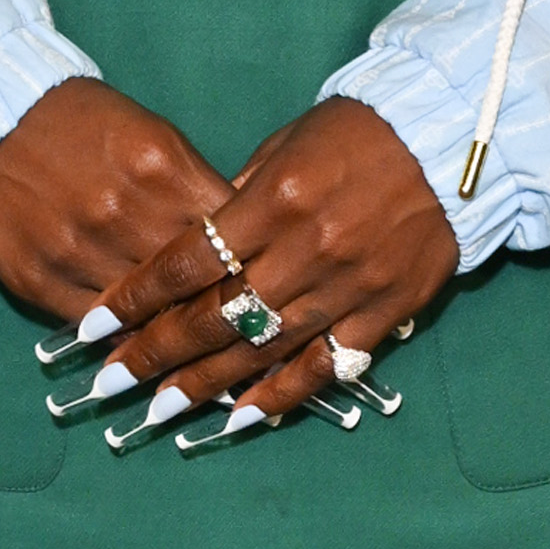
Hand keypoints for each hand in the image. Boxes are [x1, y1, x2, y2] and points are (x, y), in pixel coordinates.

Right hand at [0, 79, 233, 334]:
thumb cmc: (83, 125)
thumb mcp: (155, 137)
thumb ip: (196, 191)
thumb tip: (237, 248)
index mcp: (162, 169)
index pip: (230, 237)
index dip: (253, 266)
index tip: (263, 289)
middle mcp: (124, 213)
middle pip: (194, 284)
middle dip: (221, 309)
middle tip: (244, 333)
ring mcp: (79, 251)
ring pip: (148, 316)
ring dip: (175, 333)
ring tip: (201, 353)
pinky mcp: (39, 280)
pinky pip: (97, 328)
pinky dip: (124, 337)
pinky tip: (143, 343)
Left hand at [96, 97, 459, 432]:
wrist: (452, 137)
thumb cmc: (359, 132)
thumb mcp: (286, 144)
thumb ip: (238, 199)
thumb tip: (193, 250)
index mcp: (274, 201)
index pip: (188, 261)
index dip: (138, 299)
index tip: (98, 326)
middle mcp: (306, 250)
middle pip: (214, 315)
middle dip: (156, 353)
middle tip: (112, 383)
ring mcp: (347, 286)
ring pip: (262, 348)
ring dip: (207, 384)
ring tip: (160, 411)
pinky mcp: (384, 311)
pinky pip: (326, 364)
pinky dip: (284, 394)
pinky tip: (245, 417)